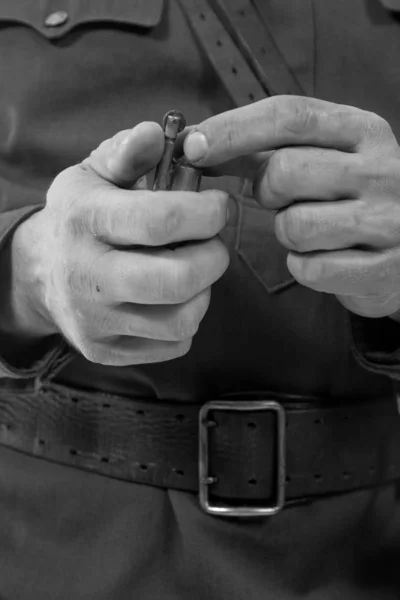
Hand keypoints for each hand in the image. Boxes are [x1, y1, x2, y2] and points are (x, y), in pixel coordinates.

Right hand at [11, 122, 228, 365]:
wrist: (41, 271)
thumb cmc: (81, 216)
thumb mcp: (94, 172)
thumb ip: (127, 152)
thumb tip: (156, 132)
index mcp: (85, 220)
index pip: (160, 220)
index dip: (207, 213)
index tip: (219, 206)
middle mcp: (87, 275)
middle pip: (177, 280)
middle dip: (214, 258)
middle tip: (211, 244)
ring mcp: (95, 321)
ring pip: (182, 320)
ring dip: (203, 292)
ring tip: (190, 271)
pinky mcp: (106, 351)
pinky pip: (174, 345)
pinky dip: (186, 320)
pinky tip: (172, 298)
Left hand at [183, 96, 399, 318]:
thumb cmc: (352, 201)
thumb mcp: (324, 160)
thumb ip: (265, 150)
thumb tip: (199, 145)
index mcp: (364, 131)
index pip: (290, 115)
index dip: (234, 129)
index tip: (194, 145)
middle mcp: (382, 170)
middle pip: (286, 171)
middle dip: (266, 192)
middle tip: (280, 200)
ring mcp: (388, 221)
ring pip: (295, 225)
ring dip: (287, 233)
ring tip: (310, 230)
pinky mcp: (383, 269)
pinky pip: (311, 268)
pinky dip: (303, 266)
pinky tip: (322, 257)